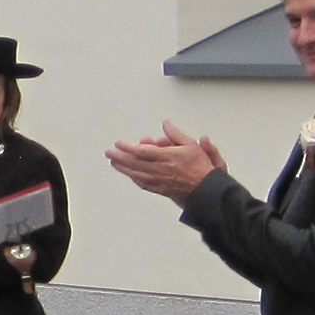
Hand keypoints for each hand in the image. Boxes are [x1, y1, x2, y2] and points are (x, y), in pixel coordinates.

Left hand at [107, 121, 224, 201]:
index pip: (141, 151)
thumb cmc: (201, 169)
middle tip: (109, 152)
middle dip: (119, 157)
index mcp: (166, 157)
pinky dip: (133, 178)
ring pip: (135, 174)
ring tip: (113, 162)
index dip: (127, 147)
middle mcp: (160, 170)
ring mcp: (158, 181)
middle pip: (134, 163)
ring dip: (122, 168)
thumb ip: (176, 134)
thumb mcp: (192, 144)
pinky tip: (129, 175)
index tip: (119, 143)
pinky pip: (142, 183)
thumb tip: (166, 124)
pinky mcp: (160, 189)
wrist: (206, 190)